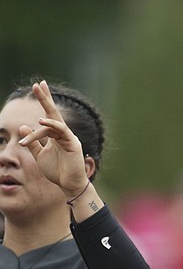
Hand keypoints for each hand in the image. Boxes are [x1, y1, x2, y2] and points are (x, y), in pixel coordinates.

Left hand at [18, 80, 89, 197]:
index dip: (44, 100)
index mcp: (56, 135)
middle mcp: (63, 134)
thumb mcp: (40, 155)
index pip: (48, 115)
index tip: (39, 86)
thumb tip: (24, 126)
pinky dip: (52, 125)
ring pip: (52, 125)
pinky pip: (61, 131)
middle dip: (45, 98)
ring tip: (31, 130)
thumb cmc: (57, 171)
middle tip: (38, 84)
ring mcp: (69, 138)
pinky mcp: (73, 144)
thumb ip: (34, 141)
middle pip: (53, 112)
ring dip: (41, 123)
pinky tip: (41, 122)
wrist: (69, 185)